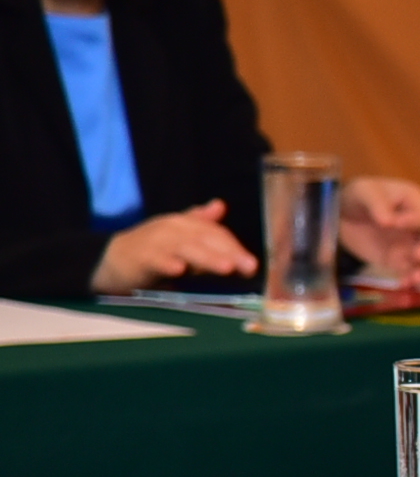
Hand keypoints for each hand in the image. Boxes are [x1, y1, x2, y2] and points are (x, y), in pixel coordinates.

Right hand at [90, 201, 258, 290]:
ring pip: (186, 248)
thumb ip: (202, 226)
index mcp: (185, 224)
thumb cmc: (152, 251)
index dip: (235, 247)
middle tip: (249, 266)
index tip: (253, 264)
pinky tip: (179, 270)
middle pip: (206, 238)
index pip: (216, 233)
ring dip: (207, 258)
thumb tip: (220, 205)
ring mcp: (155, 241)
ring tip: (227, 268)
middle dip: (230, 252)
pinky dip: (167, 263)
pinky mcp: (139, 256)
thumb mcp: (179, 238)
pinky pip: (155, 259)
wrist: (108, 259)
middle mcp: (173, 228)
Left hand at [340, 176, 419, 282]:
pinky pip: (412, 271)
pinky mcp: (401, 260)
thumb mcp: (364, 192)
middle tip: (418, 256)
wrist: (344, 215)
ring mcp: (412, 244)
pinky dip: (410, 279)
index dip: (415, 221)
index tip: (395, 225)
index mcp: (415, 203)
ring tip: (415, 279)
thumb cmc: (359, 197)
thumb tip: (389, 222)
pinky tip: (403, 285)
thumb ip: (377, 204)